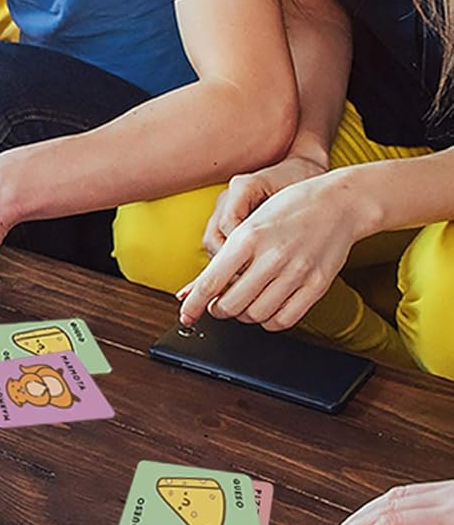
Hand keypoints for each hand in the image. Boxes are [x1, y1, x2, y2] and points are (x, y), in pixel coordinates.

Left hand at [177, 171, 370, 332]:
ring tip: (244, 304)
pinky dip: (269, 321)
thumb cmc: (288, 209)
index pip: (211, 281)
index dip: (194, 304)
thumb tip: (193, 290)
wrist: (339, 202)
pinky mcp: (317, 284)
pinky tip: (267, 309)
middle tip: (219, 305)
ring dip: (244, 316)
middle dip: (219, 310)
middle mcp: (272, 256)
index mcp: (248, 237)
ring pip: (256, 315)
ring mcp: (297, 272)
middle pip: (231, 305)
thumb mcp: (248, 224)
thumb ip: (223, 258)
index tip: (186, 315)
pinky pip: (285, 319)